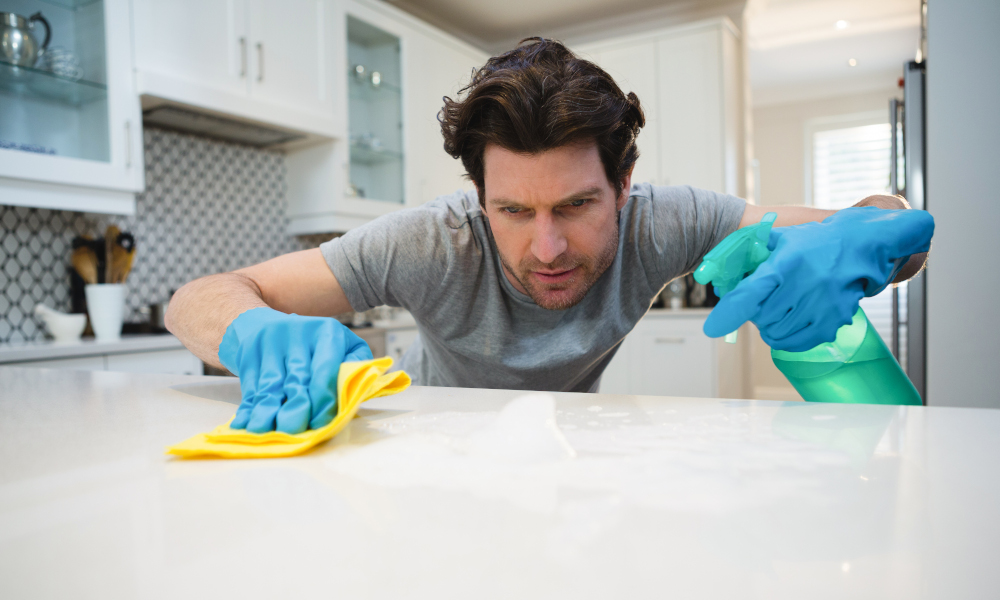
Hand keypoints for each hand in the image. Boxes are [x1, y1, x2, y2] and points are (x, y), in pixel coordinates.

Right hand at [218, 307, 372, 433]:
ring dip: (268, 412)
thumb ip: (355, 366)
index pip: (326, 368)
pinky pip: (251, 386)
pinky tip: (247, 424)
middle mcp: (297, 333)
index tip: (321, 422)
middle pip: (298, 378)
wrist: (264, 324)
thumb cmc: (312, 344)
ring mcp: (270, 342)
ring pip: (271, 384)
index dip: (324, 398)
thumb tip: (358, 392)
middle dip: (296, 407)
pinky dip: (250, 408)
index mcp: (327, 332)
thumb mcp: (342, 345)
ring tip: (266, 432)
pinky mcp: (250, 353)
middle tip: (294, 430)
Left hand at [703, 207, 933, 350]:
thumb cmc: (815, 242)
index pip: (750, 293)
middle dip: (754, 314)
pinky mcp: (832, 321)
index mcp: (785, 263)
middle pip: (761, 317)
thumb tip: (718, 263)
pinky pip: (799, 342)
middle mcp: (803, 285)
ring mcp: (819, 306)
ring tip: (775, 315)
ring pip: (778, 333)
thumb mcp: (781, 238)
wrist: (860, 246)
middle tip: (759, 306)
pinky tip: (787, 327)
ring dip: (769, 328)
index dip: (729, 312)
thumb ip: (751, 250)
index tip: (713, 328)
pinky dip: (787, 340)